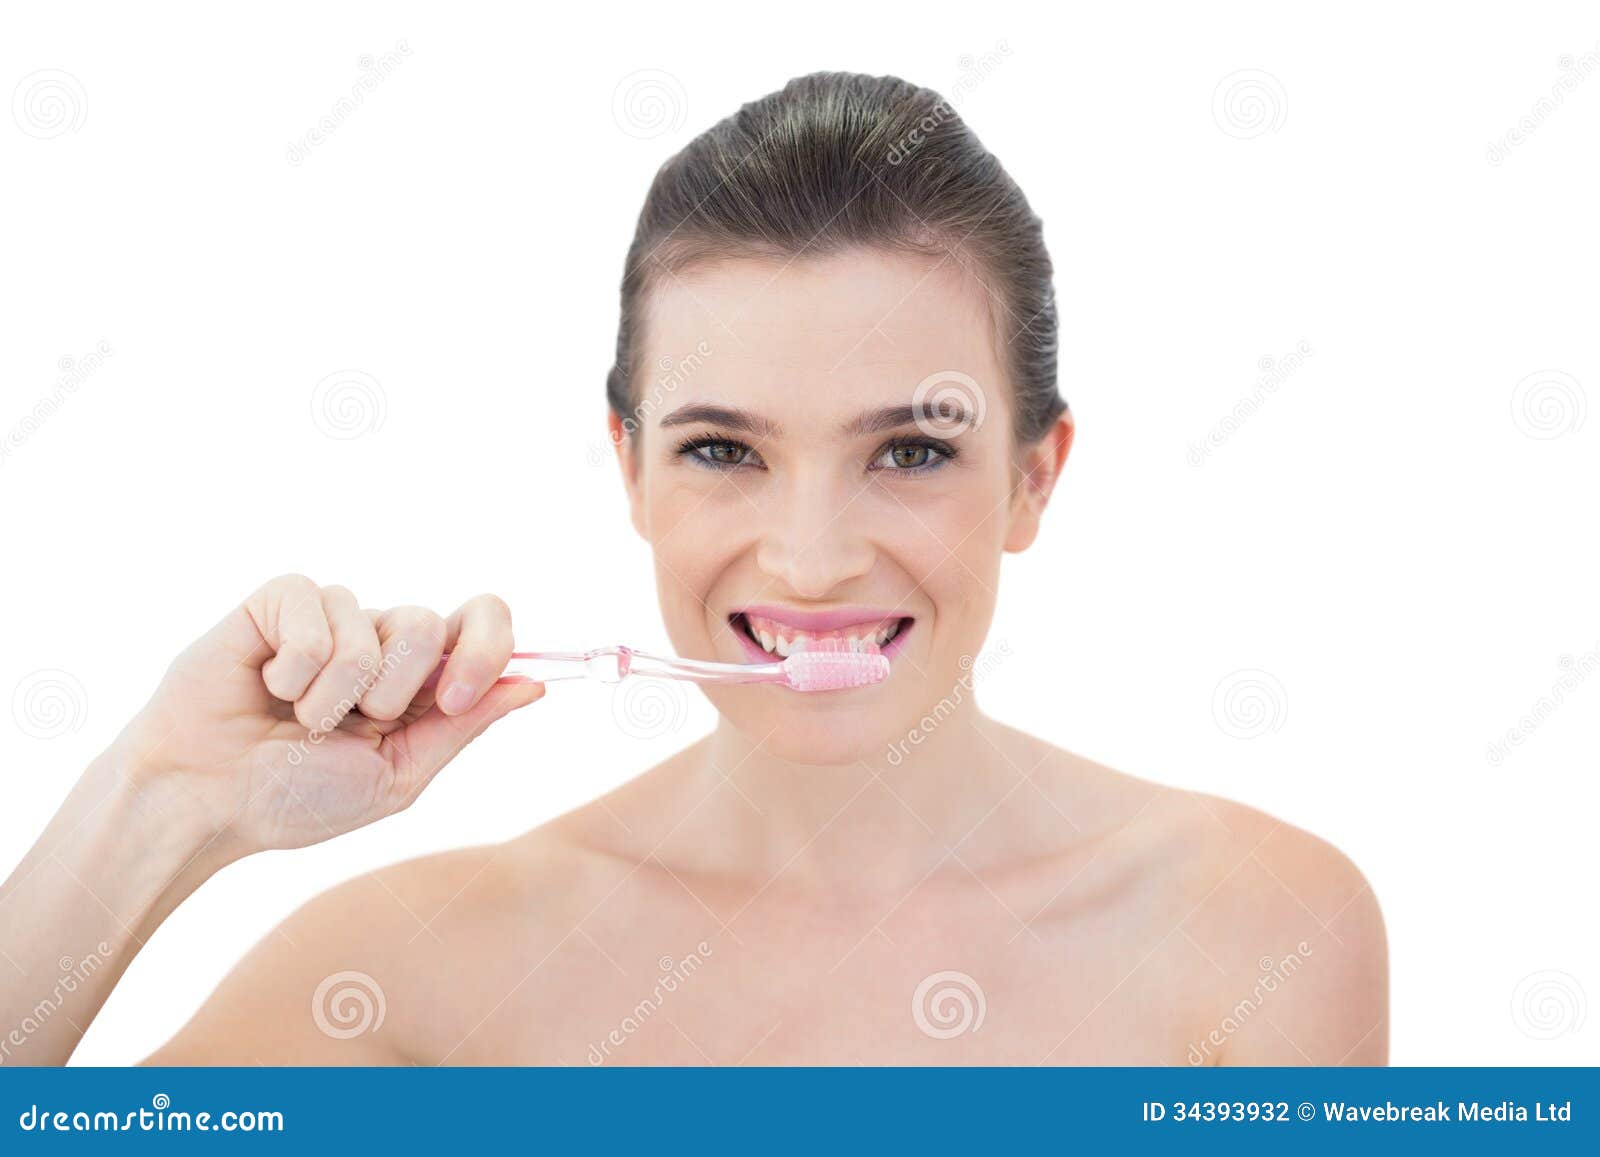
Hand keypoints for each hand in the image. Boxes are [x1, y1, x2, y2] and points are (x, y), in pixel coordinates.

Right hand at [109, 574, 543, 854]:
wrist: (208, 802)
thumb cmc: (296, 797)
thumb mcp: (398, 775)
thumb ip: (465, 726)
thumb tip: (536, 684)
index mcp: (421, 679)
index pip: (482, 621)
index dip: (485, 647)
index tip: (456, 695)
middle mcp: (381, 639)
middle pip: (430, 622)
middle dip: (395, 689)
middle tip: (353, 725)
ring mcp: (333, 615)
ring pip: (374, 621)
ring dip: (335, 694)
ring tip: (298, 719)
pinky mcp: (280, 601)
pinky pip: (315, 609)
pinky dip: (293, 668)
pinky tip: (265, 688)